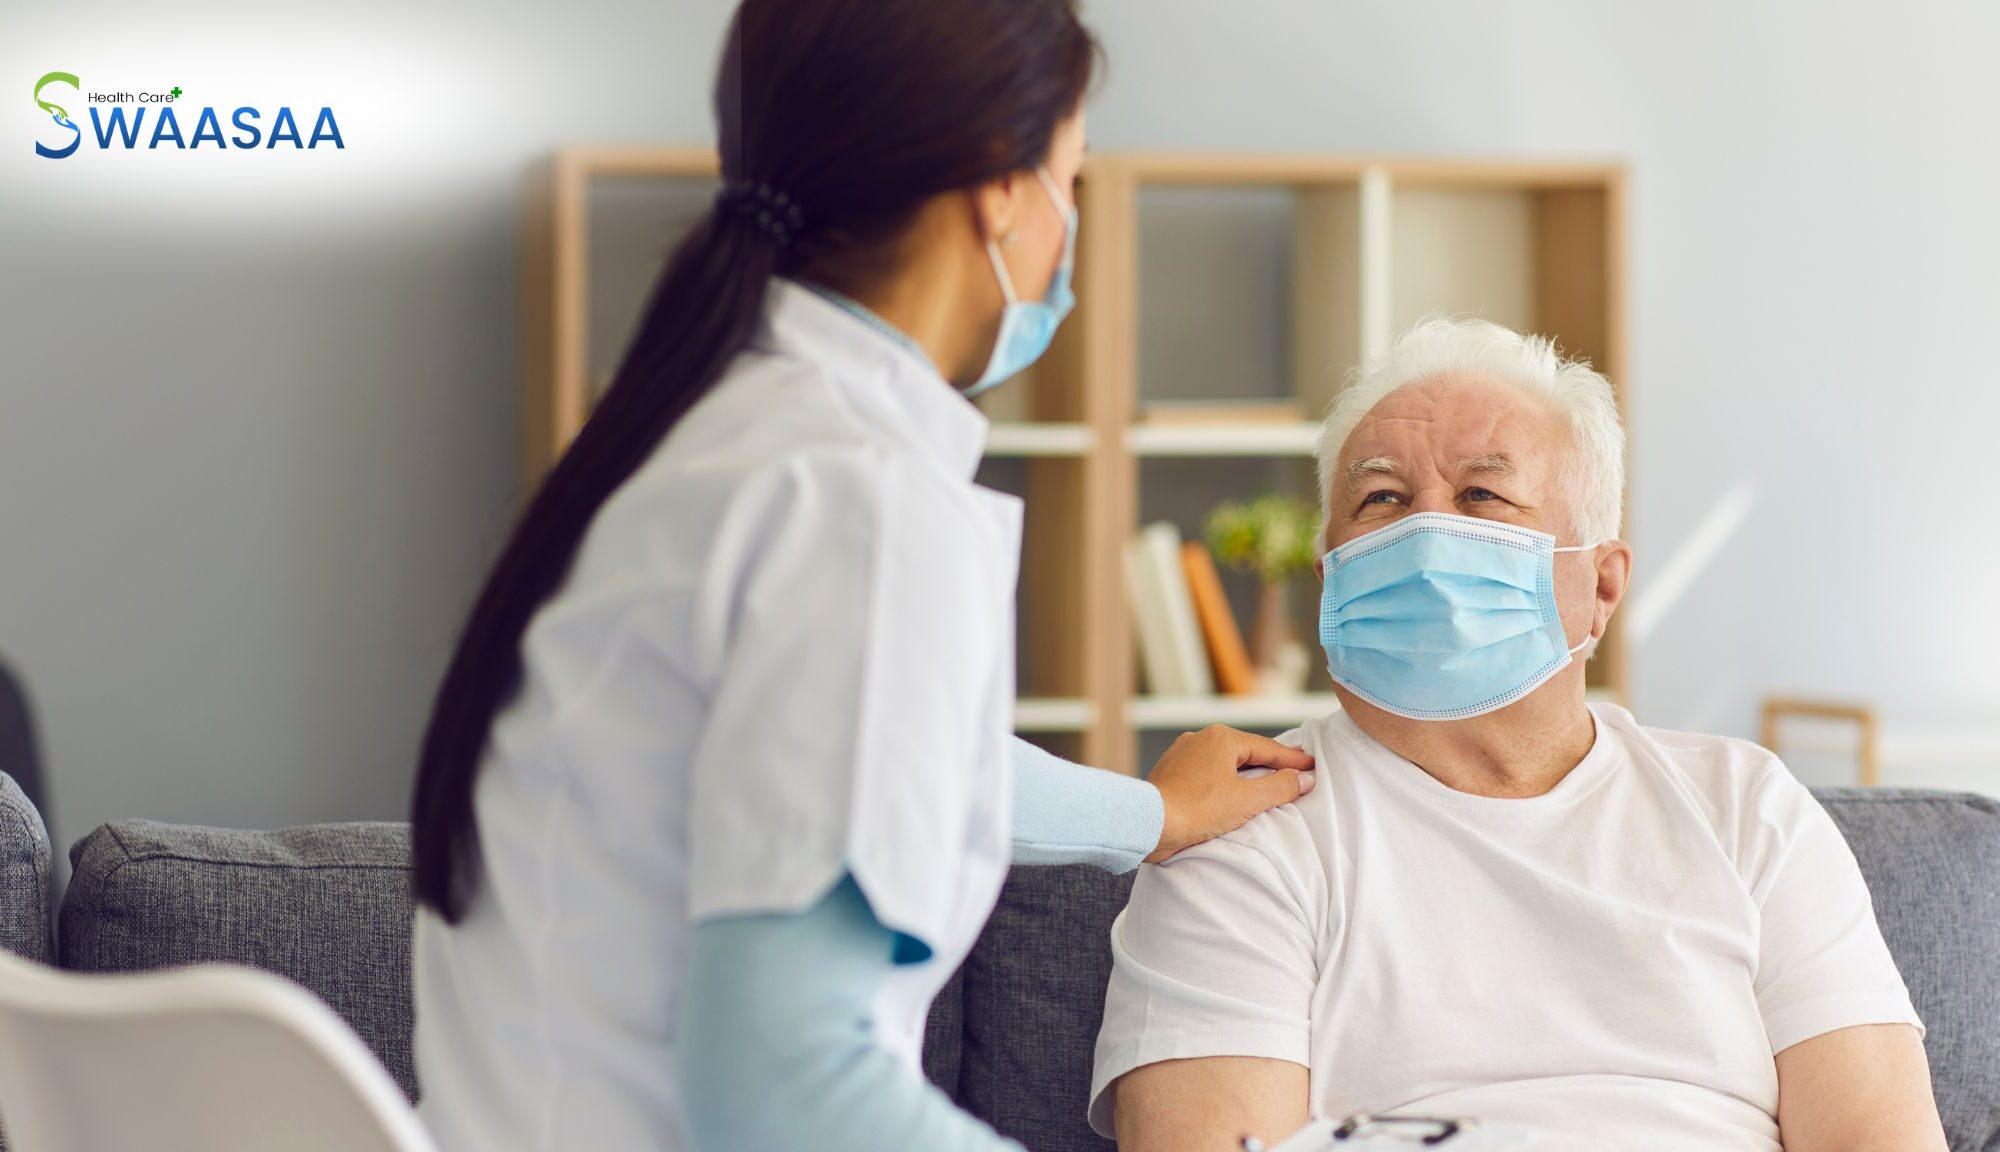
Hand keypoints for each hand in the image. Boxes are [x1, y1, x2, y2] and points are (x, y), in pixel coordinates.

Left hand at [1144, 725, 1315, 863]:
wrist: (1148, 823)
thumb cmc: (1196, 809)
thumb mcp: (1246, 800)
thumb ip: (1279, 788)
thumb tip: (1303, 779)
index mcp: (1221, 739)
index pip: (1267, 748)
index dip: (1293, 760)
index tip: (1312, 765)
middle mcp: (1200, 739)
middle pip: (1245, 753)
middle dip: (1270, 763)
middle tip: (1294, 770)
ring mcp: (1182, 755)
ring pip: (1224, 763)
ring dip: (1245, 773)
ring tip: (1265, 783)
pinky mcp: (1171, 774)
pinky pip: (1206, 774)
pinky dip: (1224, 781)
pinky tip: (1230, 794)